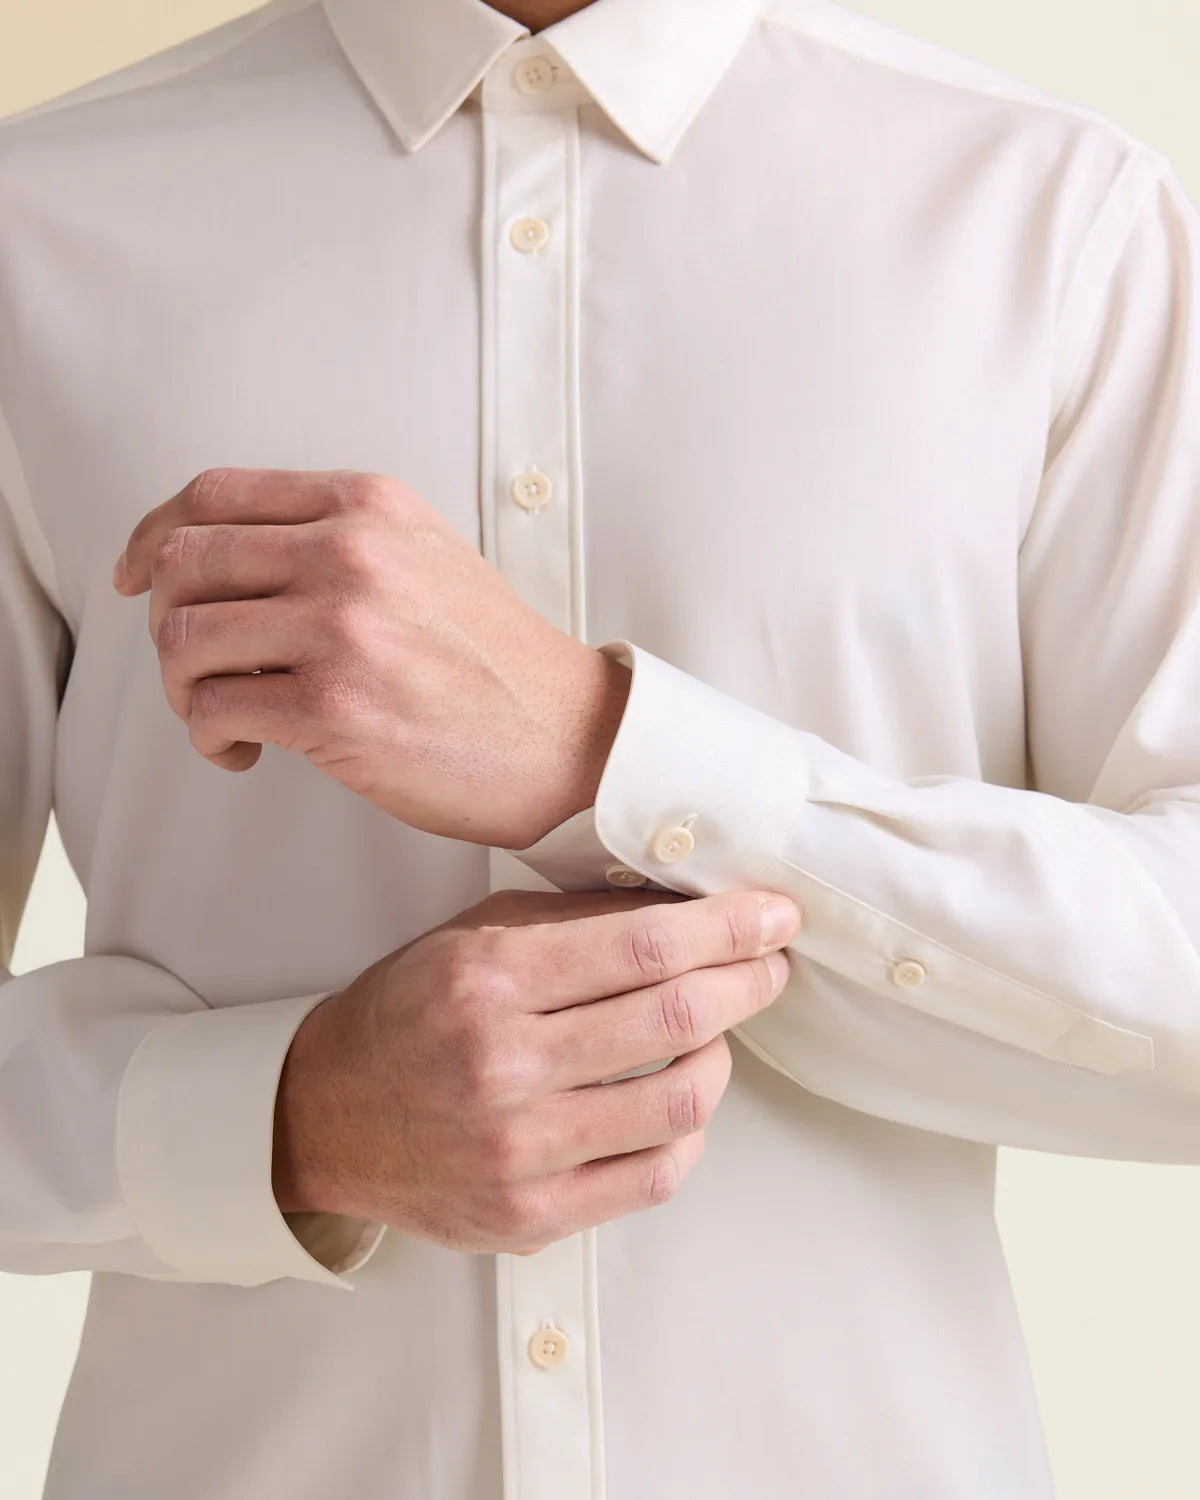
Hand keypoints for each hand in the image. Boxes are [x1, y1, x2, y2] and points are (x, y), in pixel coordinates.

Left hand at [112, 467, 630, 847]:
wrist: (567, 737)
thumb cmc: (496, 661)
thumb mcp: (424, 557)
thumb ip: (336, 539)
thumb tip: (224, 563)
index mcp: (368, 505)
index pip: (213, 494)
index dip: (153, 535)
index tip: (136, 576)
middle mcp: (349, 553)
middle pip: (183, 562)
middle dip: (165, 621)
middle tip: (194, 666)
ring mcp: (340, 629)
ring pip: (183, 638)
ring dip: (182, 688)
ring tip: (220, 715)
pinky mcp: (333, 708)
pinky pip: (214, 709)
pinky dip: (209, 736)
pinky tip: (244, 751)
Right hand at [271, 885, 801, 1254]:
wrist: (329, 1116)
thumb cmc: (410, 1012)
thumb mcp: (476, 936)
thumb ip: (578, 919)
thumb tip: (690, 904)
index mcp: (487, 981)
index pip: (643, 947)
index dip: (726, 928)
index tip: (772, 915)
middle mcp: (502, 1066)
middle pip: (672, 1019)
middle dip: (746, 982)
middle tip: (769, 963)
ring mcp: (518, 1151)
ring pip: (679, 1103)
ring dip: (723, 1055)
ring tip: (720, 1031)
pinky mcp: (531, 1215)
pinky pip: (654, 1175)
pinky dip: (688, 1131)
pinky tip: (682, 1098)